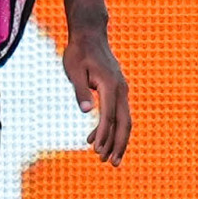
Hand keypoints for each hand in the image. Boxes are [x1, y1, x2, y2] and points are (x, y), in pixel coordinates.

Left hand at [64, 30, 132, 164]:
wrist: (90, 35)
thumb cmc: (78, 52)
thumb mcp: (73, 70)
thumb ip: (80, 91)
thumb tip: (86, 112)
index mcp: (110, 85)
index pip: (109, 116)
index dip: (104, 136)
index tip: (97, 152)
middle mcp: (120, 89)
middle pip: (124, 122)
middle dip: (119, 144)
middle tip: (112, 163)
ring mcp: (121, 89)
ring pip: (124, 120)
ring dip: (117, 139)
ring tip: (107, 157)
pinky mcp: (118, 90)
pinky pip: (118, 113)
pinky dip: (111, 128)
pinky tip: (96, 138)